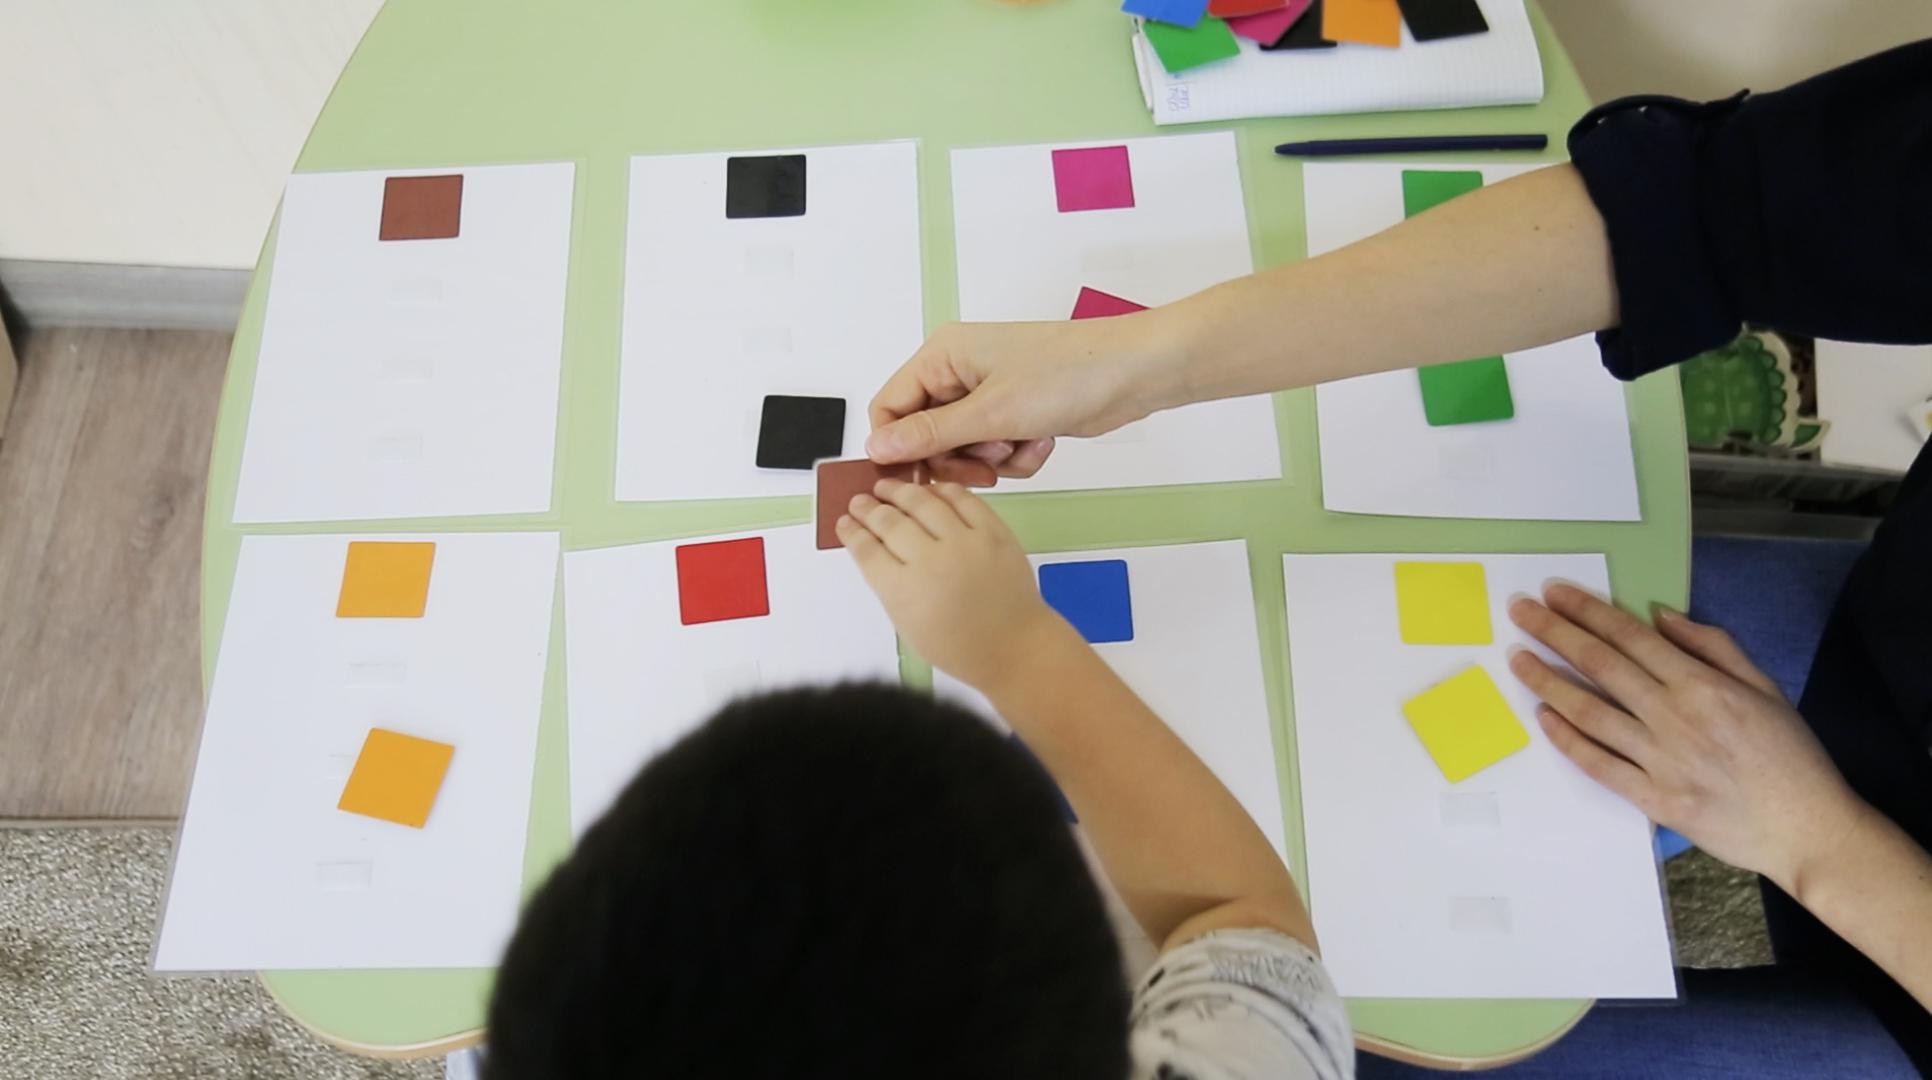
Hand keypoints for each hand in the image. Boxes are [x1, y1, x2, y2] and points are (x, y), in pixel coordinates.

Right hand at [836, 479, 1071, 689]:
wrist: (1013, 647)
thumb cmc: (958, 645)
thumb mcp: (908, 624)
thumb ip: (889, 585)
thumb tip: (875, 548)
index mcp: (903, 591)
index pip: (867, 550)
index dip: (851, 531)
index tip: (844, 521)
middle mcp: (930, 561)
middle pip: (889, 522)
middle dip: (868, 508)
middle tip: (859, 500)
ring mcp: (964, 543)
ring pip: (922, 502)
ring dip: (899, 490)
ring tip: (886, 486)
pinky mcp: (993, 532)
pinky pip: (963, 499)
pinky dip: (941, 489)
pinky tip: (928, 488)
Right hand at [864, 315, 1185, 484]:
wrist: (1134, 374)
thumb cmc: (1069, 373)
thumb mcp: (991, 412)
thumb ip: (929, 434)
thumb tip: (877, 449)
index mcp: (942, 355)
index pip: (890, 408)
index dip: (897, 448)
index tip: (915, 480)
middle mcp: (960, 372)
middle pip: (926, 435)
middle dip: (958, 458)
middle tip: (986, 466)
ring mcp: (990, 393)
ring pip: (963, 449)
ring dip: (994, 458)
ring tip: (1023, 442)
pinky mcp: (1016, 412)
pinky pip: (996, 450)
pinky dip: (1018, 455)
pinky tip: (1044, 441)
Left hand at [1507, 584, 1867, 892]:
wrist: (1808, 828)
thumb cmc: (1790, 754)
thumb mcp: (1764, 686)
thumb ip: (1713, 646)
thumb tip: (1660, 616)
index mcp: (1703, 684)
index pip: (1631, 638)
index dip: (1587, 612)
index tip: (1553, 593)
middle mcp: (1676, 717)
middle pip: (1602, 666)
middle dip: (1555, 633)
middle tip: (1519, 612)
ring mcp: (1661, 761)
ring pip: (1591, 713)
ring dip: (1548, 682)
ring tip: (1518, 659)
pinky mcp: (1653, 800)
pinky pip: (1599, 765)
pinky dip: (1568, 740)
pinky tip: (1544, 716)